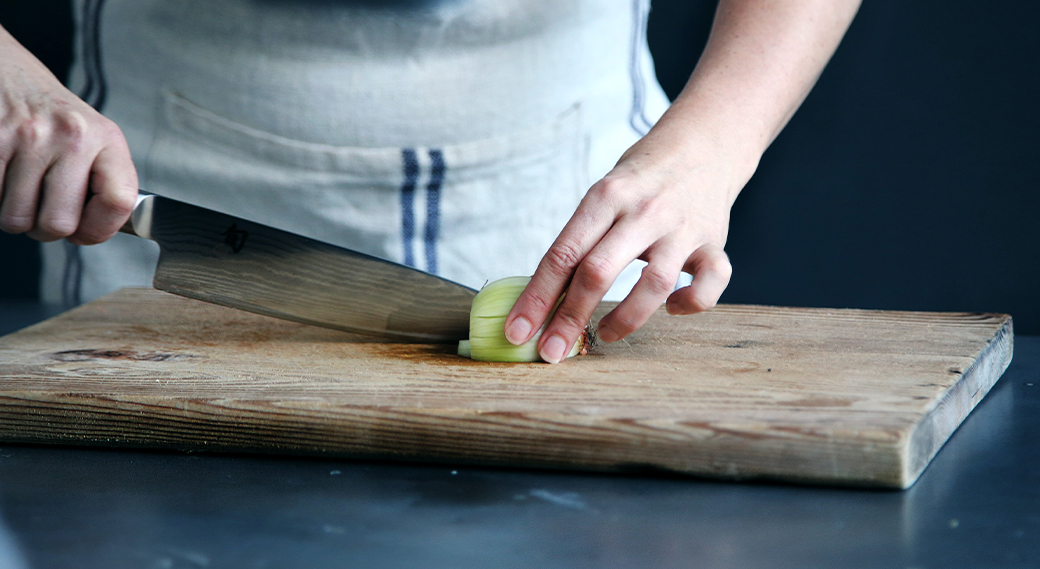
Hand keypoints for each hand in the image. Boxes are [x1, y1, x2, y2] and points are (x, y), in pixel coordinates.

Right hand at [0, 25, 136, 244]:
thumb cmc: (52, 115)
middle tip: (41, 210)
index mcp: (106, 139)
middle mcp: (72, 135)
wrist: (7, 71)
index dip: (99, 230)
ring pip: (16, 219)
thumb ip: (102, 182)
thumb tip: (92, 232)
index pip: (119, 202)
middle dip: (45, 229)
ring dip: (13, 216)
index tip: (85, 231)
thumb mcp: (94, 139)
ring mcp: (29, 136)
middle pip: (58, 223)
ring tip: (19, 191)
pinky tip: (3, 178)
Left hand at [504, 126, 741, 362]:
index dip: (537, 297)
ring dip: (625, 319)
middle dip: (569, 319)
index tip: (518, 331)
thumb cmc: (641, 179)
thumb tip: (543, 299)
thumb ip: (582, 239)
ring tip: (605, 333)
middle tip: (551, 352)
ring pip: (653, 284)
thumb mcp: (604, 195)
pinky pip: (712, 281)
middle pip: (597, 271)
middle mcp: (643, 211)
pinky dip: (692, 303)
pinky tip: (672, 307)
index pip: (562, 253)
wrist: (703, 143)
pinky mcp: (714, 241)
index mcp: (605, 196)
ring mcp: (681, 227)